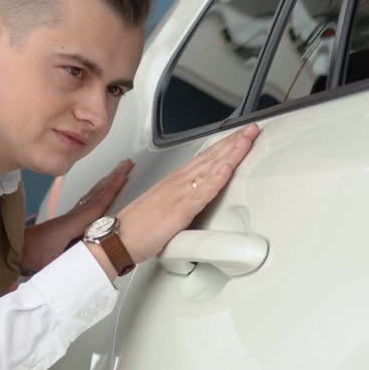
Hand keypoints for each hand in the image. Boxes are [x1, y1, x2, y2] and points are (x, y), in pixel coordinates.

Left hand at [21, 159, 133, 274]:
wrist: (15, 250)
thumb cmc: (34, 255)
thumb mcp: (56, 259)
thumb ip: (77, 259)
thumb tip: (96, 261)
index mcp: (74, 223)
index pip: (99, 202)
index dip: (114, 188)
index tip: (125, 174)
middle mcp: (73, 217)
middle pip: (97, 193)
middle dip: (113, 178)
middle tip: (126, 165)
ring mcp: (70, 218)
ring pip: (92, 196)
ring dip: (106, 184)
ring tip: (118, 175)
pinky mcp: (67, 223)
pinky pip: (87, 204)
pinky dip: (97, 194)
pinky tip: (99, 195)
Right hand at [116, 123, 260, 262]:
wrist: (117, 240)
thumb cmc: (136, 228)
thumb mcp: (163, 210)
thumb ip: (180, 203)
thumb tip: (193, 203)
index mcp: (174, 182)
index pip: (204, 159)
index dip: (223, 147)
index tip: (239, 137)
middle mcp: (177, 183)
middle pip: (211, 157)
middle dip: (233, 142)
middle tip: (252, 129)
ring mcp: (179, 194)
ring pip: (210, 168)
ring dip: (231, 152)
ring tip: (248, 139)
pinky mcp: (180, 210)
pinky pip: (203, 191)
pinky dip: (217, 177)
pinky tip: (229, 167)